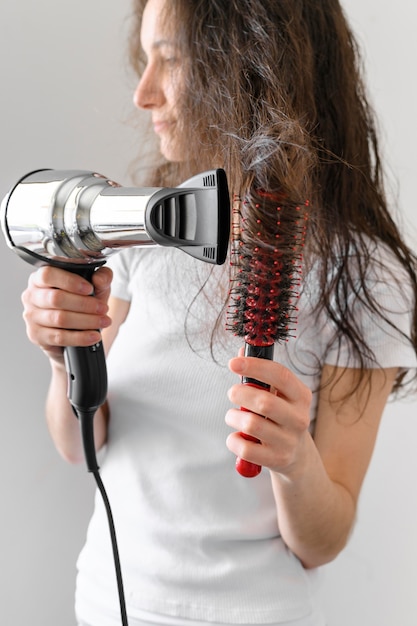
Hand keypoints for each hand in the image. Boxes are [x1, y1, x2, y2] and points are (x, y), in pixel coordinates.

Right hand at [21, 265, 112, 361]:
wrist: (76, 330)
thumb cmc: (81, 303)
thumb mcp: (95, 287)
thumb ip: (102, 277)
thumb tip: (99, 278)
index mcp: (40, 279)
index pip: (48, 275)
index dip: (69, 281)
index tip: (89, 288)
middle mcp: (32, 296)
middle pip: (55, 298)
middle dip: (84, 304)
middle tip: (103, 308)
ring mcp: (32, 317)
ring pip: (59, 319)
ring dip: (86, 321)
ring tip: (103, 321)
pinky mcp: (36, 336)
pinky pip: (59, 337)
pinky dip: (80, 337)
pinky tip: (93, 336)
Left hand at [225, 355, 311, 476]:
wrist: (296, 456)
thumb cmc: (280, 417)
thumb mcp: (278, 395)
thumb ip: (260, 375)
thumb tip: (240, 352)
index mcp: (301, 396)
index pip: (280, 375)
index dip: (255, 366)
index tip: (233, 363)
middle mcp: (299, 418)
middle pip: (263, 402)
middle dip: (240, 394)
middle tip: (232, 393)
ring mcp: (289, 441)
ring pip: (251, 424)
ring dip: (233, 417)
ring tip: (233, 416)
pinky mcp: (277, 460)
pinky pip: (245, 447)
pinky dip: (233, 440)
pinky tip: (237, 437)